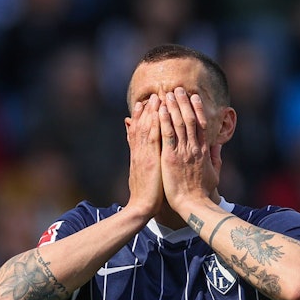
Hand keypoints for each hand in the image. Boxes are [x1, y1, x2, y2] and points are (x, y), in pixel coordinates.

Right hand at [125, 95, 163, 218]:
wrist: (142, 206)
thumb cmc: (146, 193)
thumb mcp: (140, 173)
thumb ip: (139, 158)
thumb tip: (140, 152)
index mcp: (139, 154)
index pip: (140, 130)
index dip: (143, 116)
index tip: (147, 102)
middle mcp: (140, 151)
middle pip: (143, 125)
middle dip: (148, 109)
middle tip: (154, 93)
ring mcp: (144, 154)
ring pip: (147, 127)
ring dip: (152, 111)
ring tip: (157, 97)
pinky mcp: (151, 159)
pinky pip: (154, 137)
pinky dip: (156, 123)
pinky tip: (160, 112)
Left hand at [159, 87, 219, 212]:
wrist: (194, 205)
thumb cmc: (203, 193)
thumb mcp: (214, 174)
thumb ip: (216, 158)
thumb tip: (218, 146)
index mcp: (204, 151)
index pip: (201, 125)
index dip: (197, 109)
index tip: (194, 97)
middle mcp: (194, 148)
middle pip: (189, 119)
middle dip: (183, 102)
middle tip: (178, 89)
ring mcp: (183, 152)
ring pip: (178, 123)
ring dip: (172, 107)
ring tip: (167, 93)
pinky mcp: (170, 157)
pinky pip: (166, 134)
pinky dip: (163, 120)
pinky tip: (158, 109)